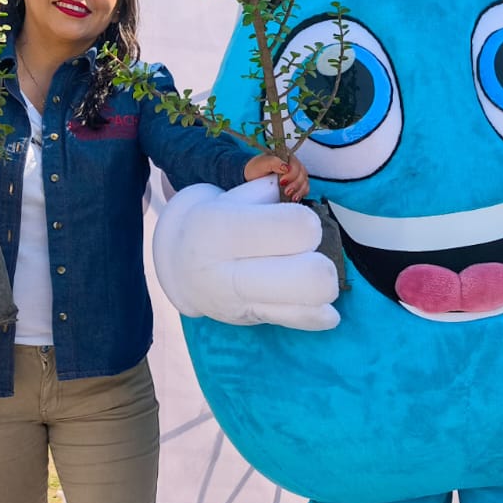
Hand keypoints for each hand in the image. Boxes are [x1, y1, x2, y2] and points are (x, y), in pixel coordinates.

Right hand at [152, 178, 339, 329]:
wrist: (179, 266)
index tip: (299, 222)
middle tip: (308, 252)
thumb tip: (296, 180)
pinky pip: (304, 322)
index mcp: (219, 229)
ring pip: (312, 301)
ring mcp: (240, 303)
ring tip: (307, 272)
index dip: (308, 223)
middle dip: (322, 261)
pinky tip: (318, 302)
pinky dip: (322, 313)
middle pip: (312, 275)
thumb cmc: (213, 221)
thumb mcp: (230, 195)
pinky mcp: (253, 321)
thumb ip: (268, 188)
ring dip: (323, 286)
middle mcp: (226, 272)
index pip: (295, 229)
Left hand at [244, 151, 308, 201]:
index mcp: (286, 156)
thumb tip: (286, 167)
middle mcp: (293, 165)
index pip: (295, 164)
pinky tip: (294, 198)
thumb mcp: (260, 164)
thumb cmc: (255, 170)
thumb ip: (273, 162)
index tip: (282, 182)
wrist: (250, 181)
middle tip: (286, 191)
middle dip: (295, 184)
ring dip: (299, 190)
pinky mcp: (296, 185)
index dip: (292, 174)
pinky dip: (301, 194)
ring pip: (305, 182)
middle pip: (302, 174)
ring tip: (290, 196)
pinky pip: (305, 189)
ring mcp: (296, 176)